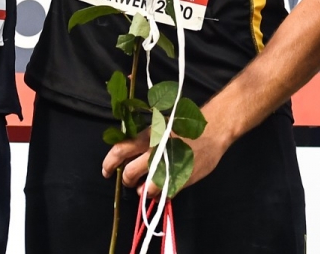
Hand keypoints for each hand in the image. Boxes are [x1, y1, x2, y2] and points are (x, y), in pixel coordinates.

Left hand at [103, 126, 229, 193]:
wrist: (213, 130)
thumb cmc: (185, 126)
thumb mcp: (161, 125)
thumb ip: (144, 139)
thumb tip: (127, 154)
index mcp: (149, 135)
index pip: (120, 150)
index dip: (109, 163)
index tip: (106, 171)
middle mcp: (155, 152)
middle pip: (129, 173)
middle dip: (127, 180)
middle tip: (130, 180)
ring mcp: (168, 168)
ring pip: (146, 189)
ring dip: (143, 190)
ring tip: (147, 187)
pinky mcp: (181, 180)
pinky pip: (164, 194)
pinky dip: (161, 194)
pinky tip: (163, 187)